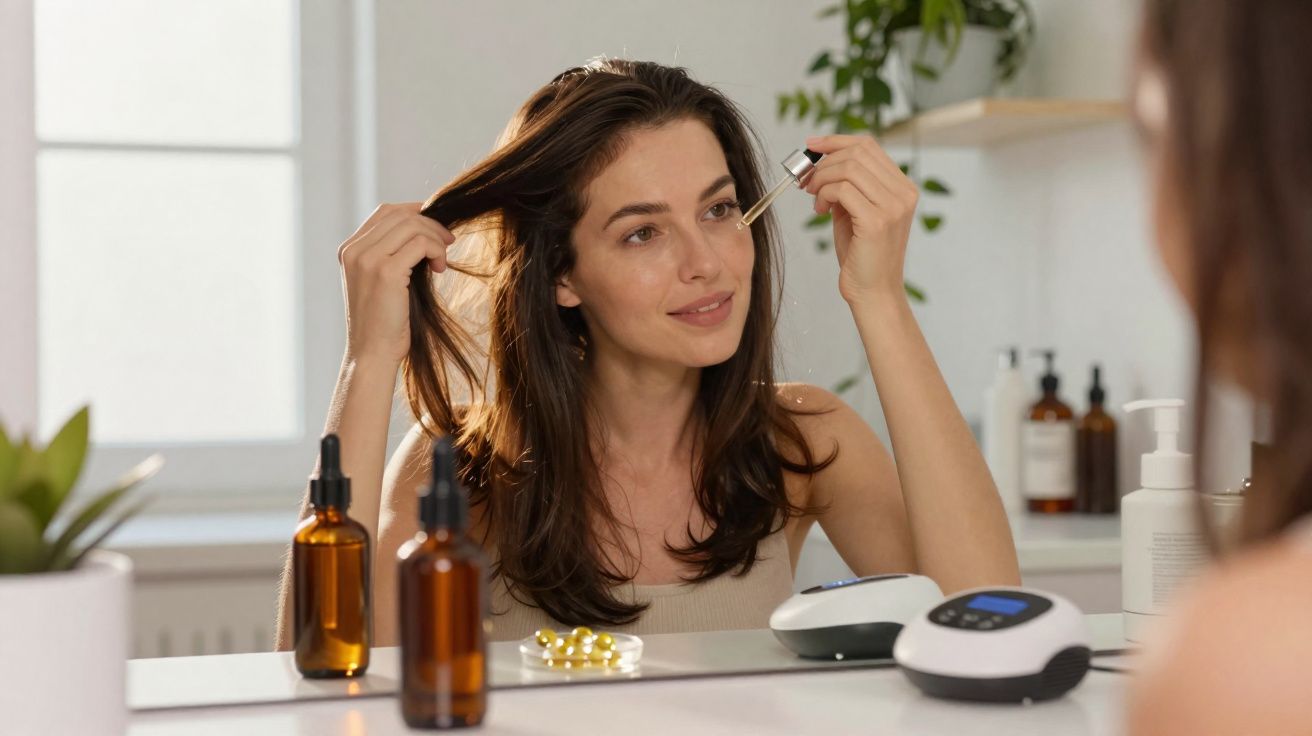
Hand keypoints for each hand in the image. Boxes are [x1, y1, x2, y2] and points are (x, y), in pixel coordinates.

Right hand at [336, 202, 454, 365]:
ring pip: (412, 225)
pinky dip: (437, 251)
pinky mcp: (385, 271)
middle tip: (448, 242)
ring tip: (442, 261)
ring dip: (436, 238)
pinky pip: (421, 243)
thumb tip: (425, 229)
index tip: (435, 228)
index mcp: (350, 250)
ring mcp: (367, 259)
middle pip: (400, 214)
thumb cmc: (384, 322)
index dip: (415, 212)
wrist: (372, 353)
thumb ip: (392, 253)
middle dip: (430, 224)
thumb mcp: (381, 281)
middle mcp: (354, 250)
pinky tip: (439, 269)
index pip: (385, 212)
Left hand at [802, 134, 918, 305]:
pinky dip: (824, 195)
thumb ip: (846, 186)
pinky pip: (842, 189)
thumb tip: (821, 162)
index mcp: (902, 187)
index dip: (837, 141)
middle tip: (807, 182)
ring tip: (814, 199)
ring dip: (821, 180)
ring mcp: (893, 206)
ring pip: (847, 168)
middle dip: (824, 162)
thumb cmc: (862, 255)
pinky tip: (820, 211)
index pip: (869, 146)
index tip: (812, 145)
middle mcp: (903, 193)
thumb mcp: (854, 212)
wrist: (873, 292)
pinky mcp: (876, 221)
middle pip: (857, 152)